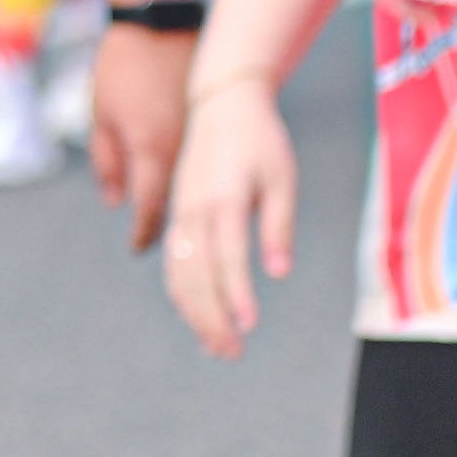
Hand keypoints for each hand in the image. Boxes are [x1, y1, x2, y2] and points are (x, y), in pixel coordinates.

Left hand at [85, 22, 192, 248]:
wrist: (162, 23)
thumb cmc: (123, 66)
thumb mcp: (102, 115)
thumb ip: (107, 162)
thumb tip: (113, 201)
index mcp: (150, 148)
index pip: (149, 207)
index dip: (143, 232)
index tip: (137, 248)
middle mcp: (180, 150)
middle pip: (179, 205)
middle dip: (169, 231)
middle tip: (161, 251)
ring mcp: (199, 139)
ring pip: (197, 191)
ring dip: (190, 214)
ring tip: (183, 237)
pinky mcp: (209, 127)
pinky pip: (205, 169)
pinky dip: (199, 187)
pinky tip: (195, 198)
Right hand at [160, 74, 296, 356]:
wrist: (221, 103)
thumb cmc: (261, 140)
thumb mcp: (283, 178)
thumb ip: (279, 226)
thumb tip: (279, 273)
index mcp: (224, 197)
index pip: (229, 255)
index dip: (237, 293)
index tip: (249, 326)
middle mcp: (194, 208)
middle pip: (196, 273)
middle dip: (211, 316)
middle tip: (232, 353)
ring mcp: (180, 211)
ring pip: (178, 272)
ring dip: (194, 312)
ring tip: (217, 348)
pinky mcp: (177, 214)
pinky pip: (173, 261)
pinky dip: (182, 294)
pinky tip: (199, 317)